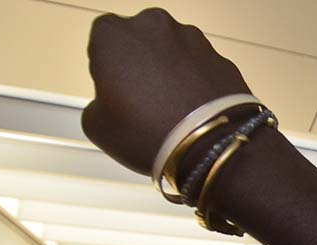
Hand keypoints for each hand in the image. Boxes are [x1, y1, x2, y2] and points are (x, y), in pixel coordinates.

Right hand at [81, 8, 250, 174]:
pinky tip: (194, 109)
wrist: (211, 146)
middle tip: (142, 100)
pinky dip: (196, 82)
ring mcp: (192, 39)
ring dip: (170, 72)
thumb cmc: (152, 132)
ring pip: (173, 52)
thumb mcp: (98, 128)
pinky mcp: (220, 57)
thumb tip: (108, 106)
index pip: (101, 42)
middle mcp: (154, 26)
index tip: (114, 91)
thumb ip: (96, 104)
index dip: (107, 69)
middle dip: (140, 65)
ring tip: (171, 108)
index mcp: (114, 34)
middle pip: (140, 42)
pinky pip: (200, 67)